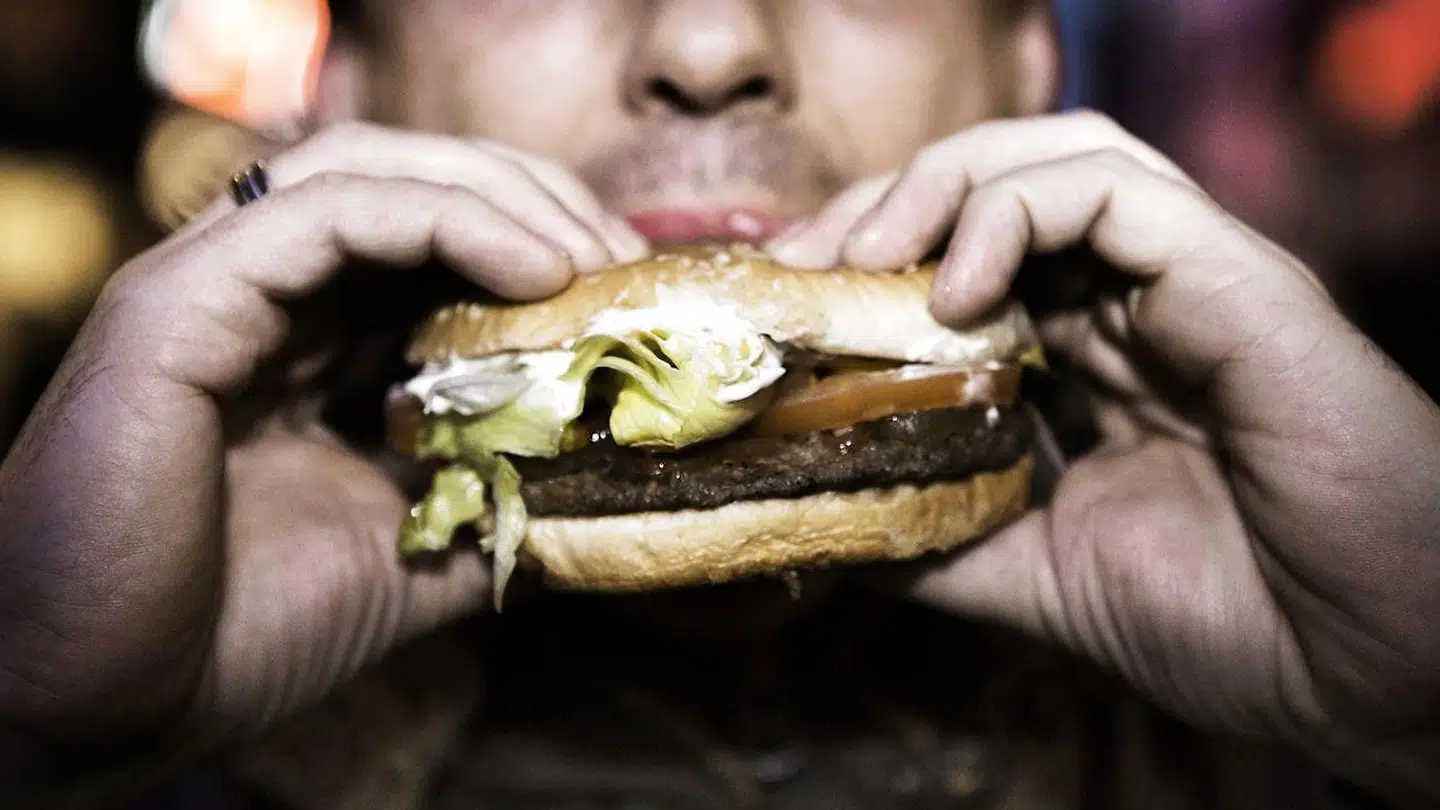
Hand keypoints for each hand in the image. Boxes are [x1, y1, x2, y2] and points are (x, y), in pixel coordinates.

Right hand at [0, 122, 646, 801]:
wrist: (104, 707)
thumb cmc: (237, 633)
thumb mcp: (413, 555)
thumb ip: (496, 505)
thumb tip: (607, 486)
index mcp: (307, 340)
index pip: (431, 236)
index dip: (540, 240)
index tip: (630, 293)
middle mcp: (257, 296)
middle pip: (409, 179)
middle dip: (534, 201)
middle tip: (626, 263)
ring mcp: (210, 289)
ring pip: (367, 170)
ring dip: (502, 197)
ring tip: (589, 259)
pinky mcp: (175, 307)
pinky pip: (322, 213)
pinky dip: (444, 219)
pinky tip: (532, 269)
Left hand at [768, 111, 1439, 807]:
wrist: (1364, 672)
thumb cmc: (1233, 624)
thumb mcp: (1040, 577)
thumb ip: (942, 539)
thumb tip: (826, 528)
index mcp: (1099, 359)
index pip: (973, 257)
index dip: (875, 260)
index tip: (792, 300)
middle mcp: (1142, 305)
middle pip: (1002, 187)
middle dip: (888, 206)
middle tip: (803, 262)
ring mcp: (1193, 284)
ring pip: (1059, 155)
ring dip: (942, 186)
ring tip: (865, 252)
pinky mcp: (1238, 281)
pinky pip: (1118, 191)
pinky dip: (1016, 212)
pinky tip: (958, 285)